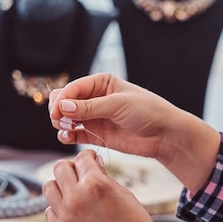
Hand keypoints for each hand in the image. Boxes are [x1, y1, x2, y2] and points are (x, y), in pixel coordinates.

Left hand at [42, 149, 162, 221]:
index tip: (91, 160)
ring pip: (49, 187)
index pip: (82, 158)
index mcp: (95, 184)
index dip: (89, 156)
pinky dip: (58, 207)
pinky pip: (50, 210)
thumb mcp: (125, 194)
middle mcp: (76, 197)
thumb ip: (105, 177)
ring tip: (73, 191)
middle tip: (81, 174)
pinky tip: (71, 210)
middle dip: (72, 167)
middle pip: (60, 168)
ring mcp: (66, 215)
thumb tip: (93, 164)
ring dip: (60, 185)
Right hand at [48, 73, 221, 192]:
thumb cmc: (147, 112)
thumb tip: (61, 106)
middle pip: (64, 101)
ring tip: (68, 130)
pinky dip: (67, 136)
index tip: (58, 113)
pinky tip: (67, 138)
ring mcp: (94, 117)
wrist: (164, 134)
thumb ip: (89, 107)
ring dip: (61, 124)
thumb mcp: (118, 105)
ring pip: (66, 118)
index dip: (61, 100)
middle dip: (58, 111)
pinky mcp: (96, 134)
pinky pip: (74, 134)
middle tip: (63, 122)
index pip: (72, 88)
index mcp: (101, 83)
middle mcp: (95, 98)